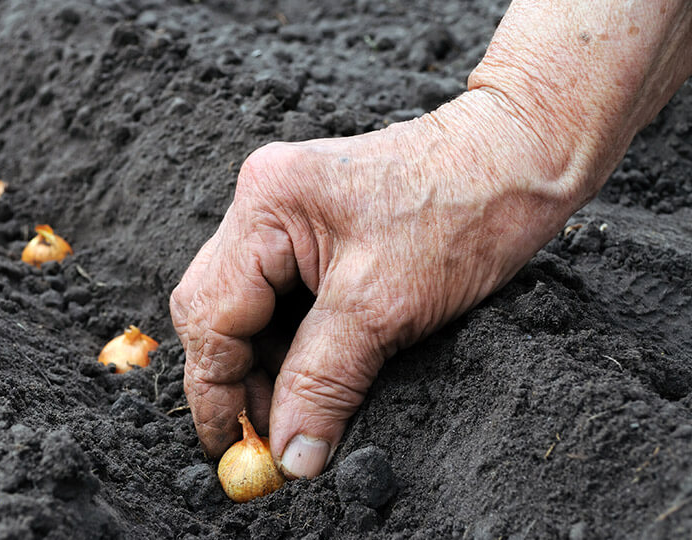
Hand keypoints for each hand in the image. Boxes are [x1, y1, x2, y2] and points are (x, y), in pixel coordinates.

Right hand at [170, 89, 586, 477]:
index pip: (209, 313)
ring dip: (263, 365)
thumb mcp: (385, 307)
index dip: (215, 390)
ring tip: (293, 416)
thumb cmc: (463, 210)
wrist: (520, 155)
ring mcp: (285, 211)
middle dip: (236, 379)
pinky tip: (310, 376)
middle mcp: (262, 201)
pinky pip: (278, 295)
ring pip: (246, 307)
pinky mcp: (312, 226)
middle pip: (215, 308)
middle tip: (265, 440)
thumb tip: (291, 456)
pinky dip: (289, 342)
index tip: (230, 449)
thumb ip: (323, 383)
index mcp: (265, 205)